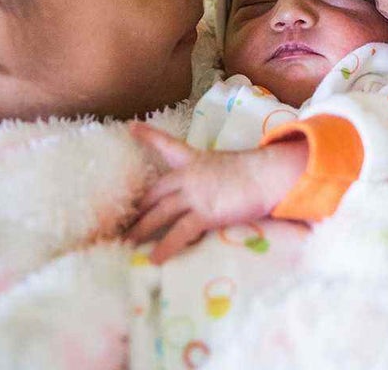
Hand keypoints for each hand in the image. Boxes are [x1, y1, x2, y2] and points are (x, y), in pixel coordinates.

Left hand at [126, 122, 307, 263]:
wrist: (268, 175)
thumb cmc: (254, 171)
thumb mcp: (226, 165)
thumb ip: (212, 175)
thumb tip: (211, 187)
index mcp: (194, 159)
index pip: (167, 145)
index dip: (148, 135)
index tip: (131, 127)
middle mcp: (188, 175)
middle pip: (154, 193)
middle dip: (136, 210)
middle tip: (119, 223)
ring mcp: (195, 194)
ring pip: (159, 213)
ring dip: (142, 230)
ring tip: (126, 244)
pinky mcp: (205, 213)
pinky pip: (179, 233)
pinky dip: (165, 247)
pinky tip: (153, 259)